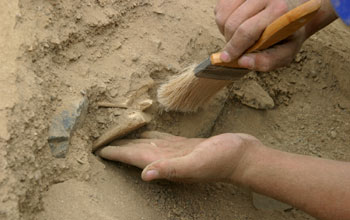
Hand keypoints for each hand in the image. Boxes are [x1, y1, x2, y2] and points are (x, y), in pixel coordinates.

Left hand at [97, 131, 261, 182]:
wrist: (243, 156)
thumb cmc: (223, 160)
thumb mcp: (197, 163)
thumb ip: (171, 168)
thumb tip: (144, 174)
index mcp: (167, 163)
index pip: (135, 157)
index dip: (117, 154)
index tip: (100, 150)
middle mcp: (169, 159)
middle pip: (138, 152)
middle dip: (121, 148)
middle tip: (104, 142)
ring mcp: (177, 152)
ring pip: (148, 146)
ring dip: (133, 142)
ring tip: (120, 137)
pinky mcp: (186, 145)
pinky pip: (162, 140)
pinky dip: (151, 137)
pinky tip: (146, 133)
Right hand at [215, 0, 306, 70]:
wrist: (297, 10)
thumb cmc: (290, 33)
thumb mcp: (287, 52)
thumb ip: (267, 61)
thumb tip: (242, 61)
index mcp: (279, 10)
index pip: (246, 31)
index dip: (233, 47)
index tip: (226, 58)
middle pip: (232, 23)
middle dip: (230, 41)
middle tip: (238, 48)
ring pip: (222, 15)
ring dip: (225, 30)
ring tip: (239, 35)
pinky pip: (221, 7)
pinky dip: (223, 20)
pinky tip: (236, 24)